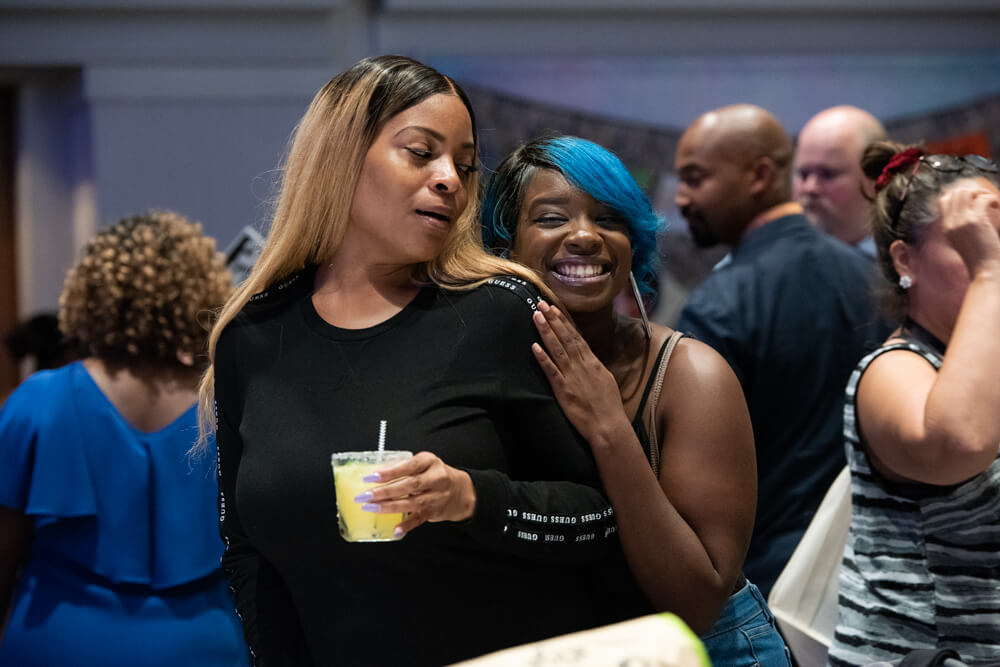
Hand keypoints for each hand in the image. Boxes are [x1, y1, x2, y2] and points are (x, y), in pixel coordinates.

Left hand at [355, 451, 474, 536]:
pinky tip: (395, 530)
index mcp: (430, 462)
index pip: (409, 466)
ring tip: (371, 508)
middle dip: (385, 492)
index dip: (389, 472)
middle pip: (409, 485)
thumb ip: (403, 466)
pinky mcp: (434, 512)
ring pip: (412, 503)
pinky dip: (406, 525)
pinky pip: (418, 520)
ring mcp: (436, 497)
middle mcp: (435, 479)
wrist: (461, 491)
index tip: (371, 476)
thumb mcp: (424, 463)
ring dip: (389, 507)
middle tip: (365, 496)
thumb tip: (376, 471)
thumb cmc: (436, 474)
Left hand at [530, 300, 629, 447]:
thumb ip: (595, 367)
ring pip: (557, 349)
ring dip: (546, 331)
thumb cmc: (609, 406)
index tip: (555, 308)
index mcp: (592, 362)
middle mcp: (582, 365)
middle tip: (541, 303)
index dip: (564, 322)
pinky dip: (543, 358)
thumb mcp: (606, 381)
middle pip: (565, 338)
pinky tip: (534, 346)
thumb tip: (588, 358)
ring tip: (536, 316)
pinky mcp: (563, 390)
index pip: (576, 337)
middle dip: (553, 319)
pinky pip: (551, 371)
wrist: (608, 426)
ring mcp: (572, 376)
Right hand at [938, 181, 999, 277]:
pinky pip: (982, 199)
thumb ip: (960, 225)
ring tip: (991, 202)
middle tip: (985, 199)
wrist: (985, 270)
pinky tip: (997, 206)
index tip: (973, 198)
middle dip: (972, 191)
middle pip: (955, 193)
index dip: (959, 194)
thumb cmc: (979, 258)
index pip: (944, 199)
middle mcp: (951, 222)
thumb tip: (970, 207)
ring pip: (967, 192)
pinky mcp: (976, 221)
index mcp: (945, 227)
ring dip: (982, 192)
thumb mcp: (962, 241)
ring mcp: (962, 221)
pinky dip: (992, 199)